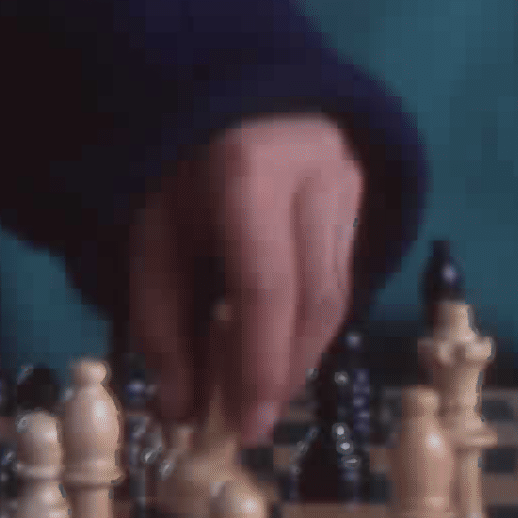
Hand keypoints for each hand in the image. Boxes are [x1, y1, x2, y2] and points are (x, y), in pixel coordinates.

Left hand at [127, 114, 362, 444]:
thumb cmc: (181, 162)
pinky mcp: (366, 192)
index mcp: (249, 170)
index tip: (248, 425)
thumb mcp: (151, 231)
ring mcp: (349, 179)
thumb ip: (161, 319)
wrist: (233, 91)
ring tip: (262, 393)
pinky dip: (312, 321)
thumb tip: (181, 410)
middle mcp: (314, 171)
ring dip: (300, 353)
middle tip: (252, 423)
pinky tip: (283, 346)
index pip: (265, 285)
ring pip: (337, 293)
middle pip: (313, 297)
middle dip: (283, 369)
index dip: (259, 362)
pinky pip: (344, 275)